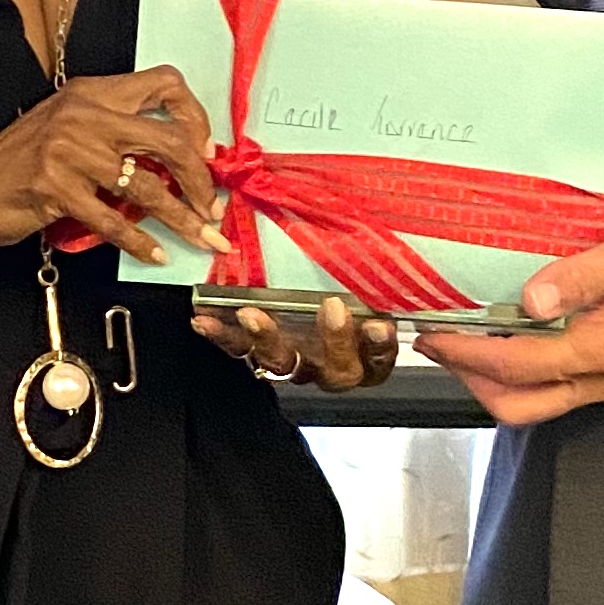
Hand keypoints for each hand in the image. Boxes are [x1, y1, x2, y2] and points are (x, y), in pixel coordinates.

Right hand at [0, 67, 225, 261]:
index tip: (206, 151)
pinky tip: (154, 252)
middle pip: (168, 138)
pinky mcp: (55, 188)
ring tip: (200, 236)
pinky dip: (140, 241)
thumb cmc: (15, 166)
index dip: (195, 117)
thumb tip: (175, 161)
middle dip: (200, 178)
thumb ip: (113, 135)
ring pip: (147, 185)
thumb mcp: (66, 131)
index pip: (164, 84)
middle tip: (211, 204)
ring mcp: (68, 151)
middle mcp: (83, 114)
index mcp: (90, 93)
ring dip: (182, 218)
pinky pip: (114, 219)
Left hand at [194, 293, 400, 390]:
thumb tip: (398, 236)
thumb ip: (384, 274)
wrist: (317, 303)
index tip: (380, 324)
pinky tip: (204, 321)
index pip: (381, 357)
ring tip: (250, 314)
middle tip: (332, 307)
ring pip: (283, 364)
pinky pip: (242, 350)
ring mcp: (298, 363)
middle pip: (338, 368)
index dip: (380, 346)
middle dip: (336, 339)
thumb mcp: (373, 282)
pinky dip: (223, 336)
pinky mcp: (262, 354)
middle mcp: (335, 366)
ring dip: (267, 339)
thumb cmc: (355, 290)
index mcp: (369, 354)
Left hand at [437, 203, 603, 427]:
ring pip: (546, 401)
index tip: (434, 336)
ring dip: (501, 380)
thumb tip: (530, 298)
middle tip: (441, 346)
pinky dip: (534, 372)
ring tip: (471, 342)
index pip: (518, 366)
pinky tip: (524, 339)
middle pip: (524, 405)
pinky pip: (571, 387)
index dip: (468, 355)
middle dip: (473, 381)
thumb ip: (582, 276)